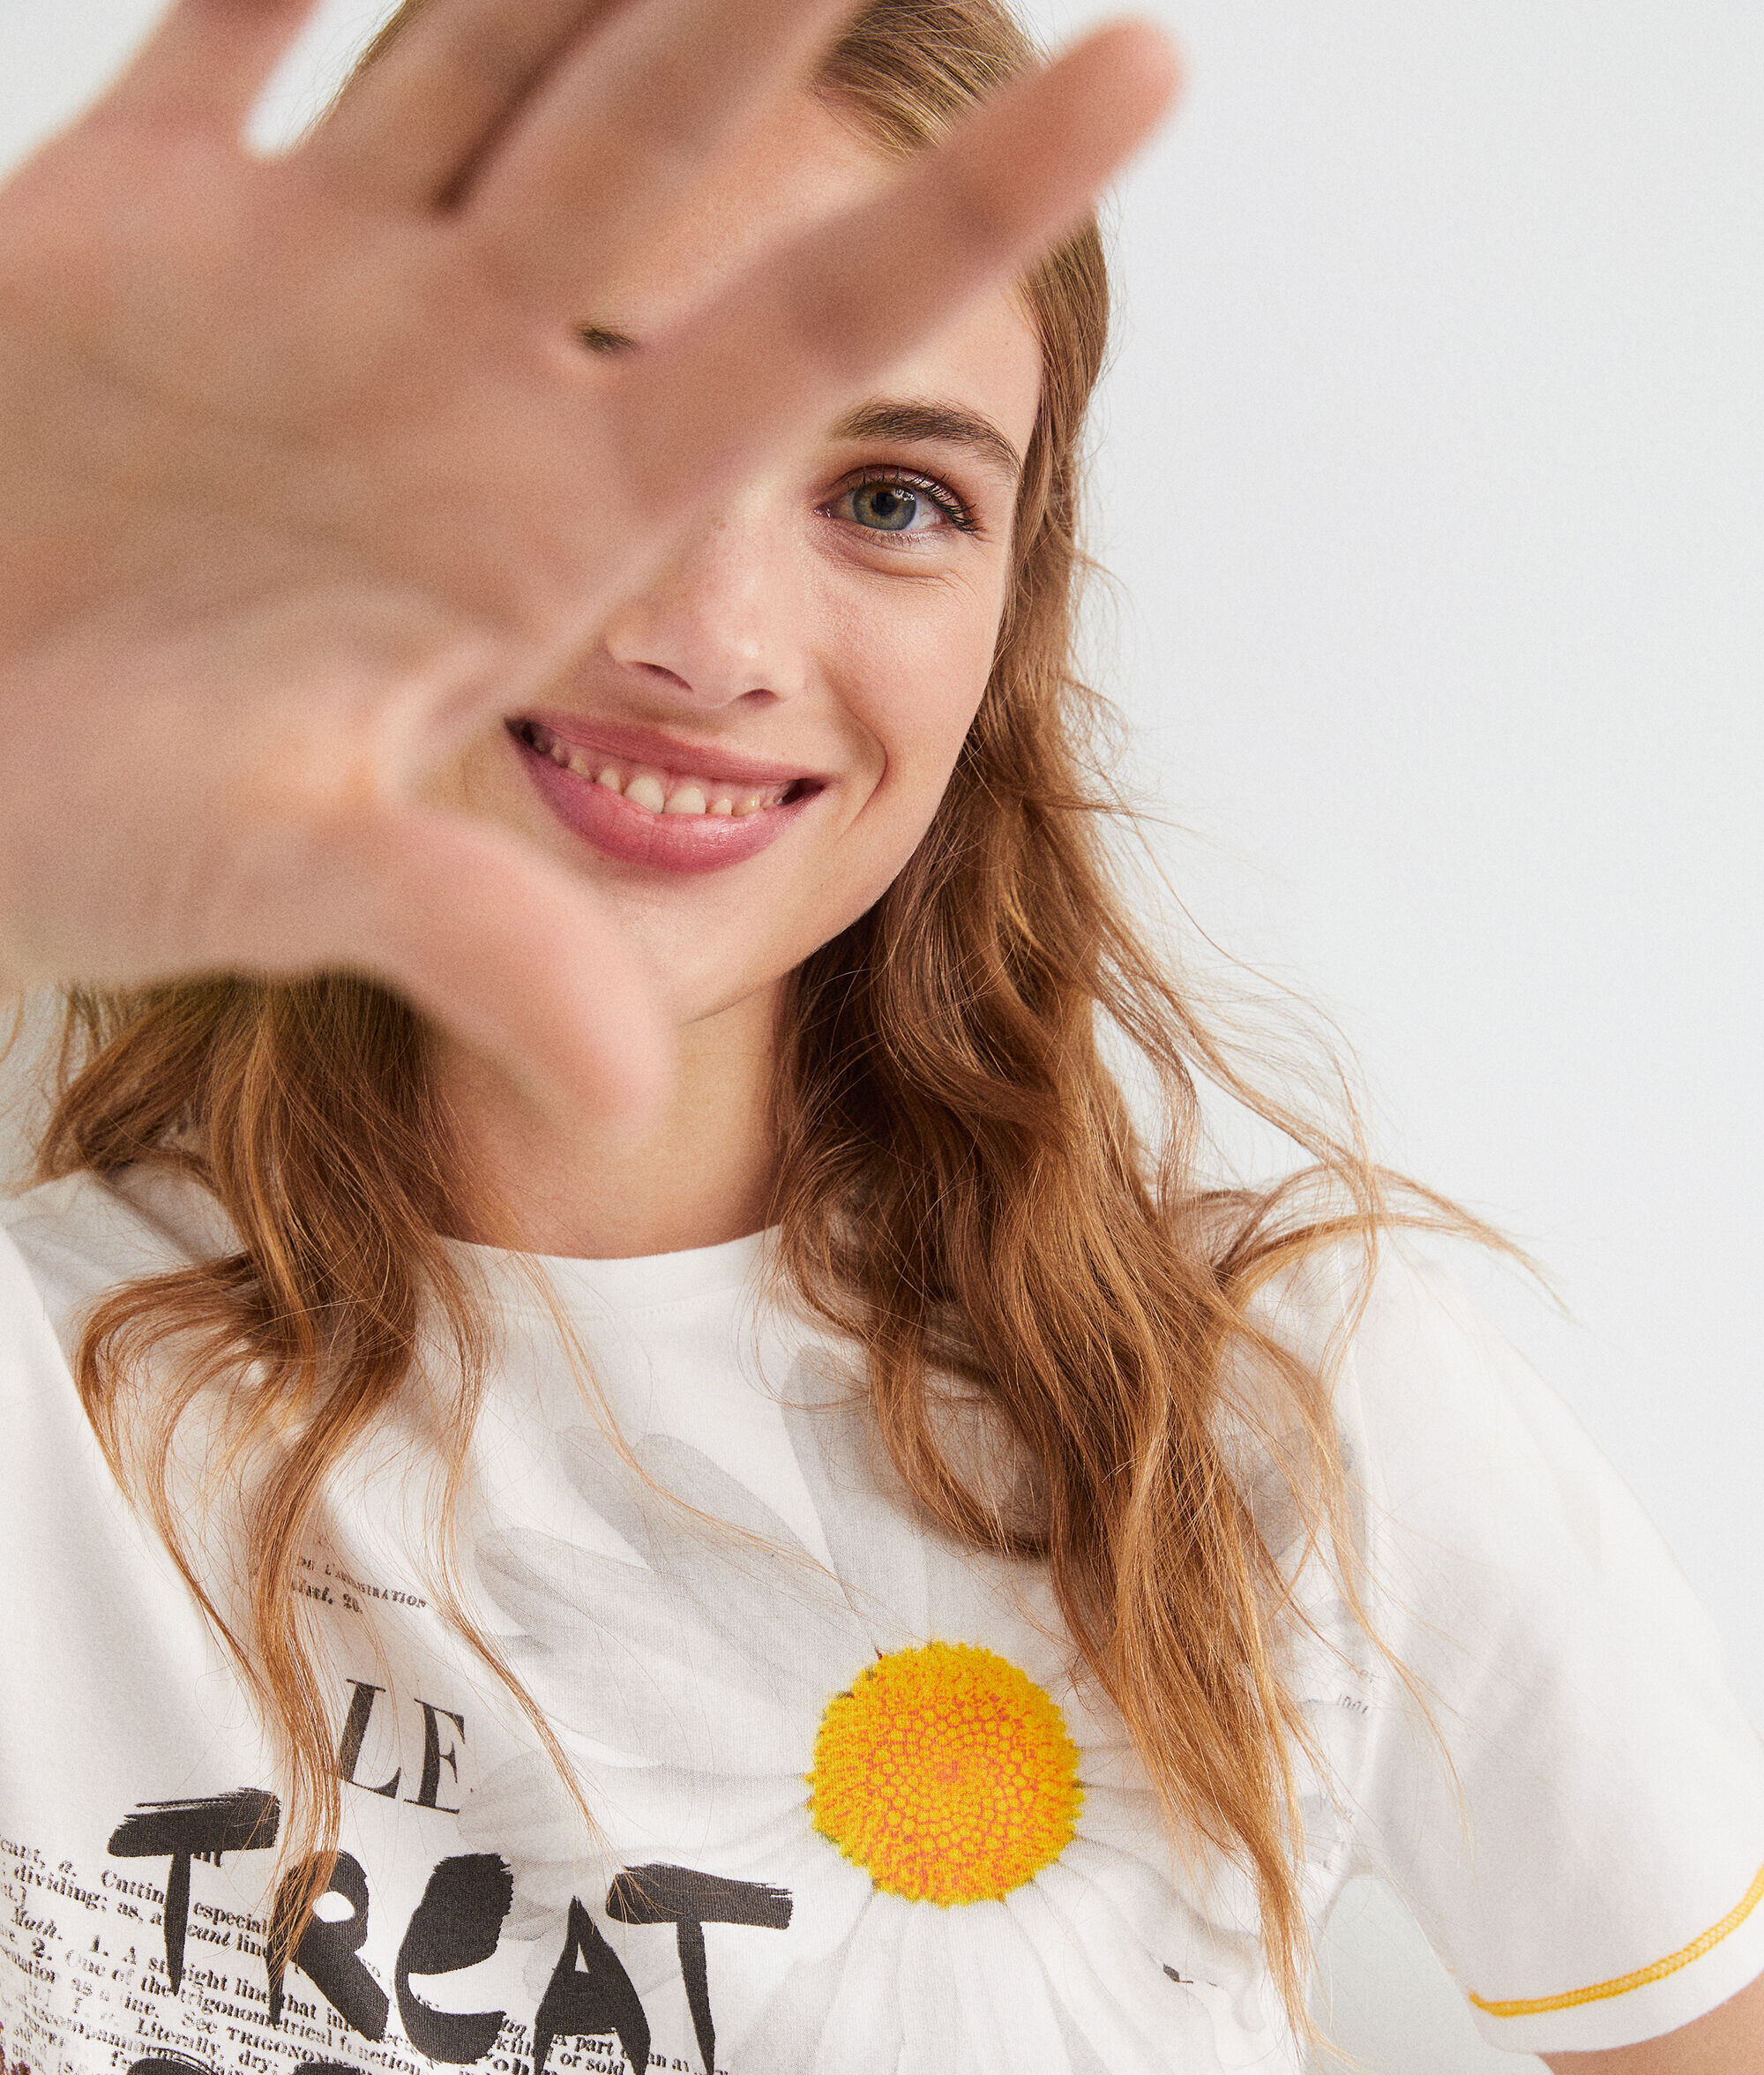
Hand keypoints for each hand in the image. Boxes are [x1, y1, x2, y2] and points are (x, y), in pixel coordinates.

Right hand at [0, 0, 1177, 1117]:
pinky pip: (236, 15)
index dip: (974, 214)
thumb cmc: (78, 836)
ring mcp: (306, 282)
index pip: (806, 341)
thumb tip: (621, 1087)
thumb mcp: (279, 877)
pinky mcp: (129, 215)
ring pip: (488, 41)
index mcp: (545, 526)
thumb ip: (463, 934)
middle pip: (667, 135)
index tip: (1155, 66)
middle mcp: (459, 379)